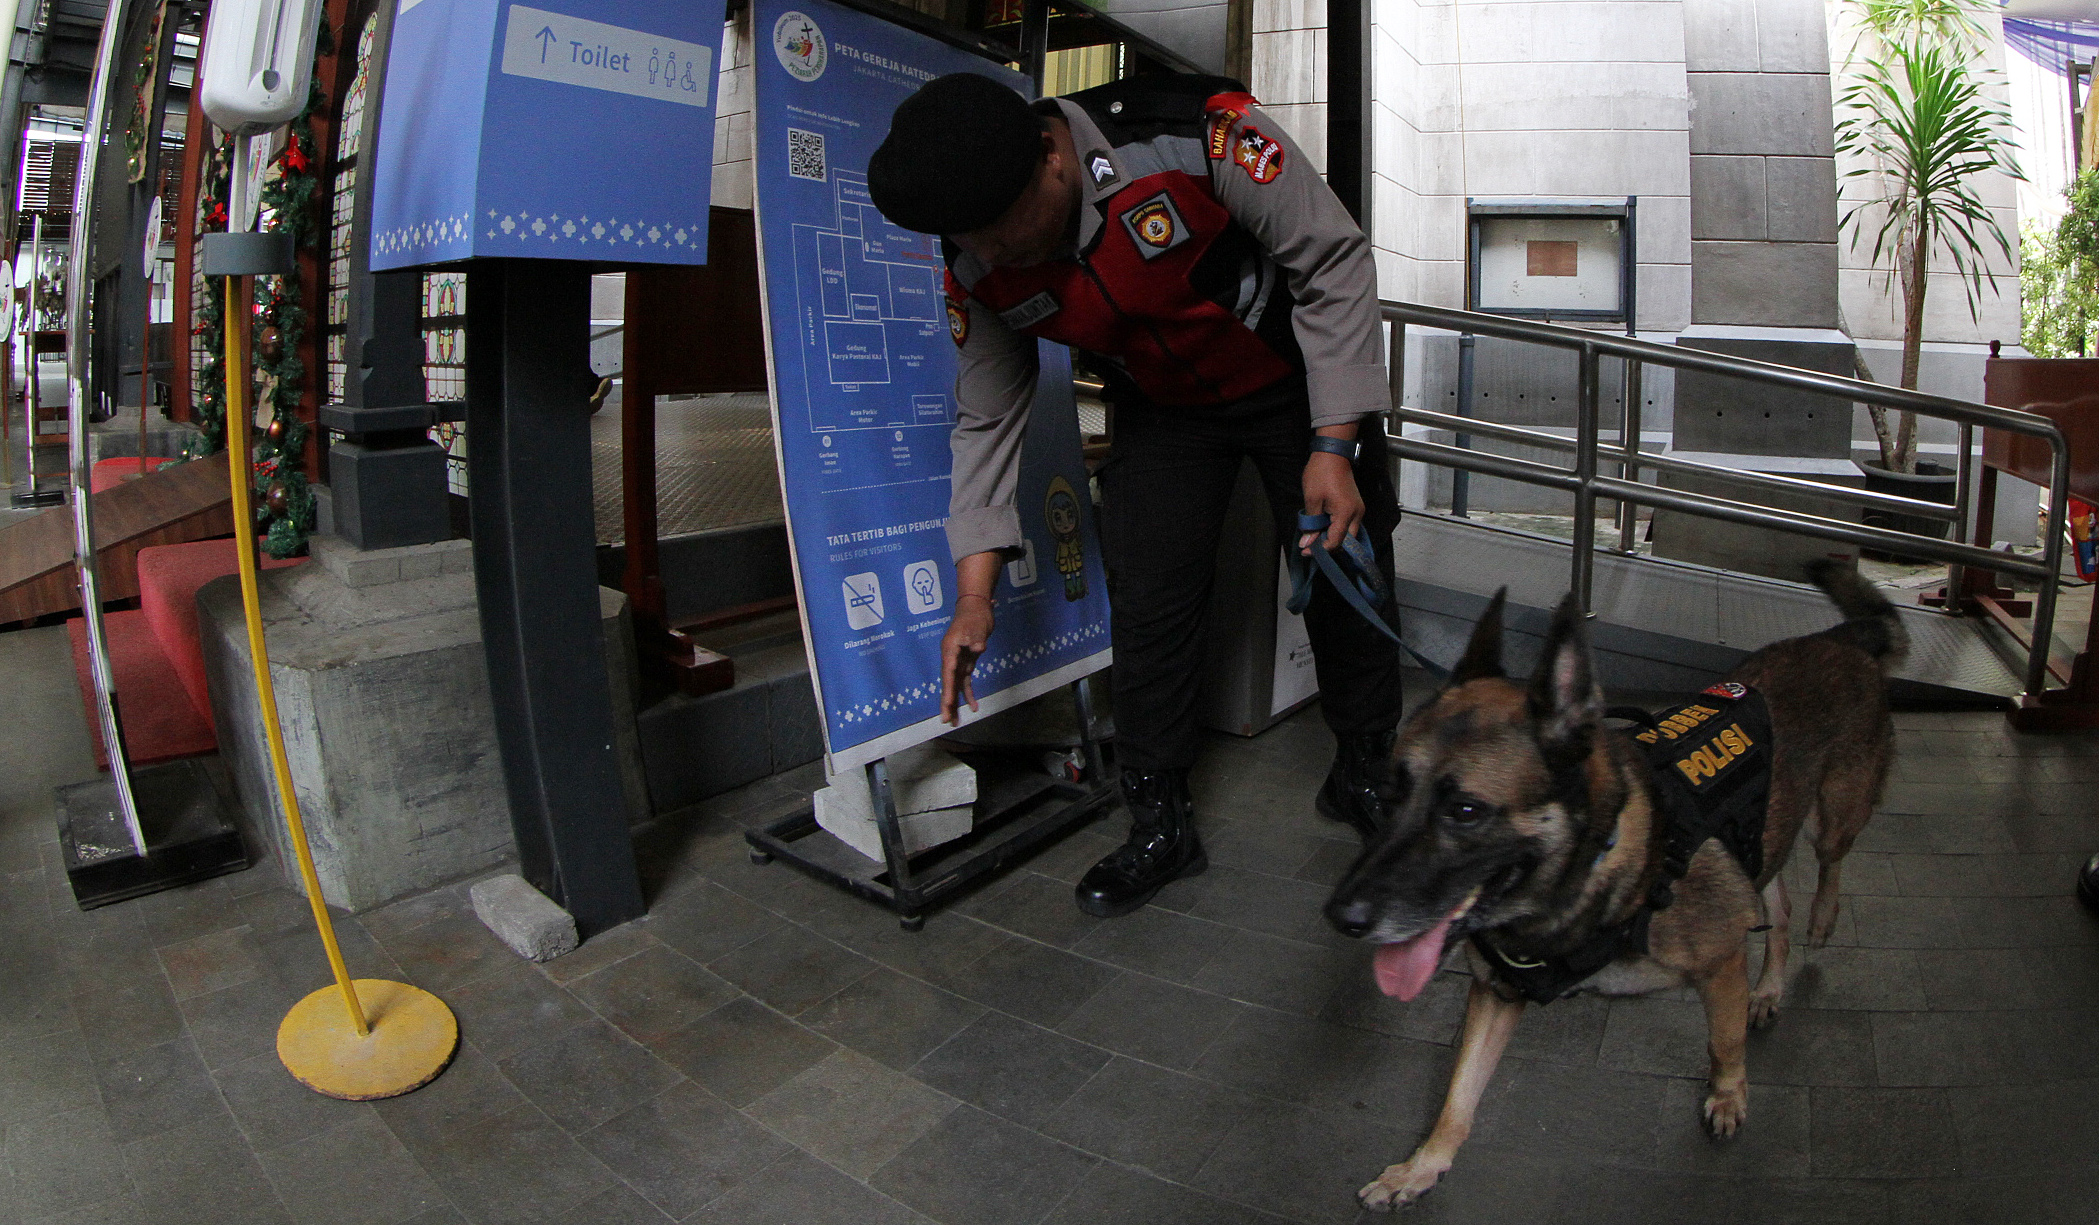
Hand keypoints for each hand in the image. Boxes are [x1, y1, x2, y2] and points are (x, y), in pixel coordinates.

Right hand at [940, 596, 993, 723]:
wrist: (976, 608)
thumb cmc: (975, 615)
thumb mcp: (977, 626)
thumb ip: (976, 639)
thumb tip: (978, 649)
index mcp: (950, 649)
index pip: (948, 672)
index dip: (947, 689)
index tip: (948, 703)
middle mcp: (950, 658)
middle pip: (948, 683)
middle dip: (947, 703)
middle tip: (946, 720)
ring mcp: (957, 661)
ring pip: (954, 686)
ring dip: (955, 703)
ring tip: (954, 721)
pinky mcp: (965, 662)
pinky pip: (965, 681)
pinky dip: (968, 694)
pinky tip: (973, 706)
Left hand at [1300, 453, 1363, 554]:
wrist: (1333, 454)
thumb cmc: (1321, 473)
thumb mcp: (1312, 500)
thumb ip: (1311, 525)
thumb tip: (1307, 543)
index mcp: (1346, 513)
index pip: (1336, 542)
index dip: (1321, 550)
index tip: (1307, 552)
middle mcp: (1357, 514)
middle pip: (1347, 542)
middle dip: (1330, 547)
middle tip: (1312, 548)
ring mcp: (1358, 510)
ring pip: (1349, 535)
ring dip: (1333, 539)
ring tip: (1316, 538)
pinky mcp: (1356, 506)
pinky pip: (1348, 525)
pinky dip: (1337, 530)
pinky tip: (1323, 528)